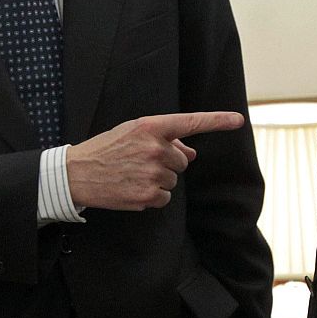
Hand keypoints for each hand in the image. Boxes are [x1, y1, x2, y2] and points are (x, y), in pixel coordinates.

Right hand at [65, 111, 243, 210]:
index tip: (239, 120)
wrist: (77, 173)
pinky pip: (165, 197)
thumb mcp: (132, 134)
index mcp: (151, 127)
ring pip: (174, 180)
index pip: (191, 122)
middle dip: (167, 162)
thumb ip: (165, 140)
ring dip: (159, 179)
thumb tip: (192, 152)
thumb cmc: (106, 149)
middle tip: (140, 162)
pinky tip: (133, 188)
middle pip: (182, 160)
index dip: (218, 121)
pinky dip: (153, 196)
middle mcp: (156, 148)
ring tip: (132, 174)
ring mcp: (154, 173)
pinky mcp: (150, 195)